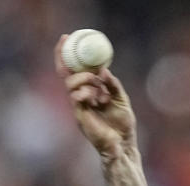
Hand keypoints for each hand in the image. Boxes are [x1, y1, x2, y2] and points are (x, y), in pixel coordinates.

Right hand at [54, 34, 135, 160]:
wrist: (123, 145)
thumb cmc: (123, 125)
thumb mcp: (121, 99)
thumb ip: (113, 85)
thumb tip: (103, 70)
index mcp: (90, 92)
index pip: (74, 71)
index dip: (67, 55)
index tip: (67, 37)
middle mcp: (81, 98)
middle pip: (66, 75)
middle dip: (66, 60)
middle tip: (76, 53)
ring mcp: (79, 107)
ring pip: (71, 85)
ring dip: (85, 80)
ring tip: (98, 85)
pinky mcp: (80, 116)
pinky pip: (77, 98)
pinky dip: (86, 92)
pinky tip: (97, 97)